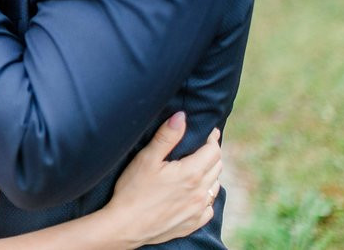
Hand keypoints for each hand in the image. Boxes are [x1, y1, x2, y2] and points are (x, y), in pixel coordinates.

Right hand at [106, 113, 222, 247]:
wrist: (126, 226)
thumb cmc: (133, 190)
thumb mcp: (147, 158)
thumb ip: (167, 136)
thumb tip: (182, 117)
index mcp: (191, 173)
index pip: (213, 150)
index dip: (212, 138)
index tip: (209, 132)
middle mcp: (200, 192)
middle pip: (217, 167)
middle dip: (211, 154)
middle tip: (200, 147)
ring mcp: (198, 210)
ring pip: (214, 186)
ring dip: (210, 175)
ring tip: (197, 168)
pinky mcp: (193, 223)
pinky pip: (209, 207)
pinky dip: (205, 196)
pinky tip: (193, 193)